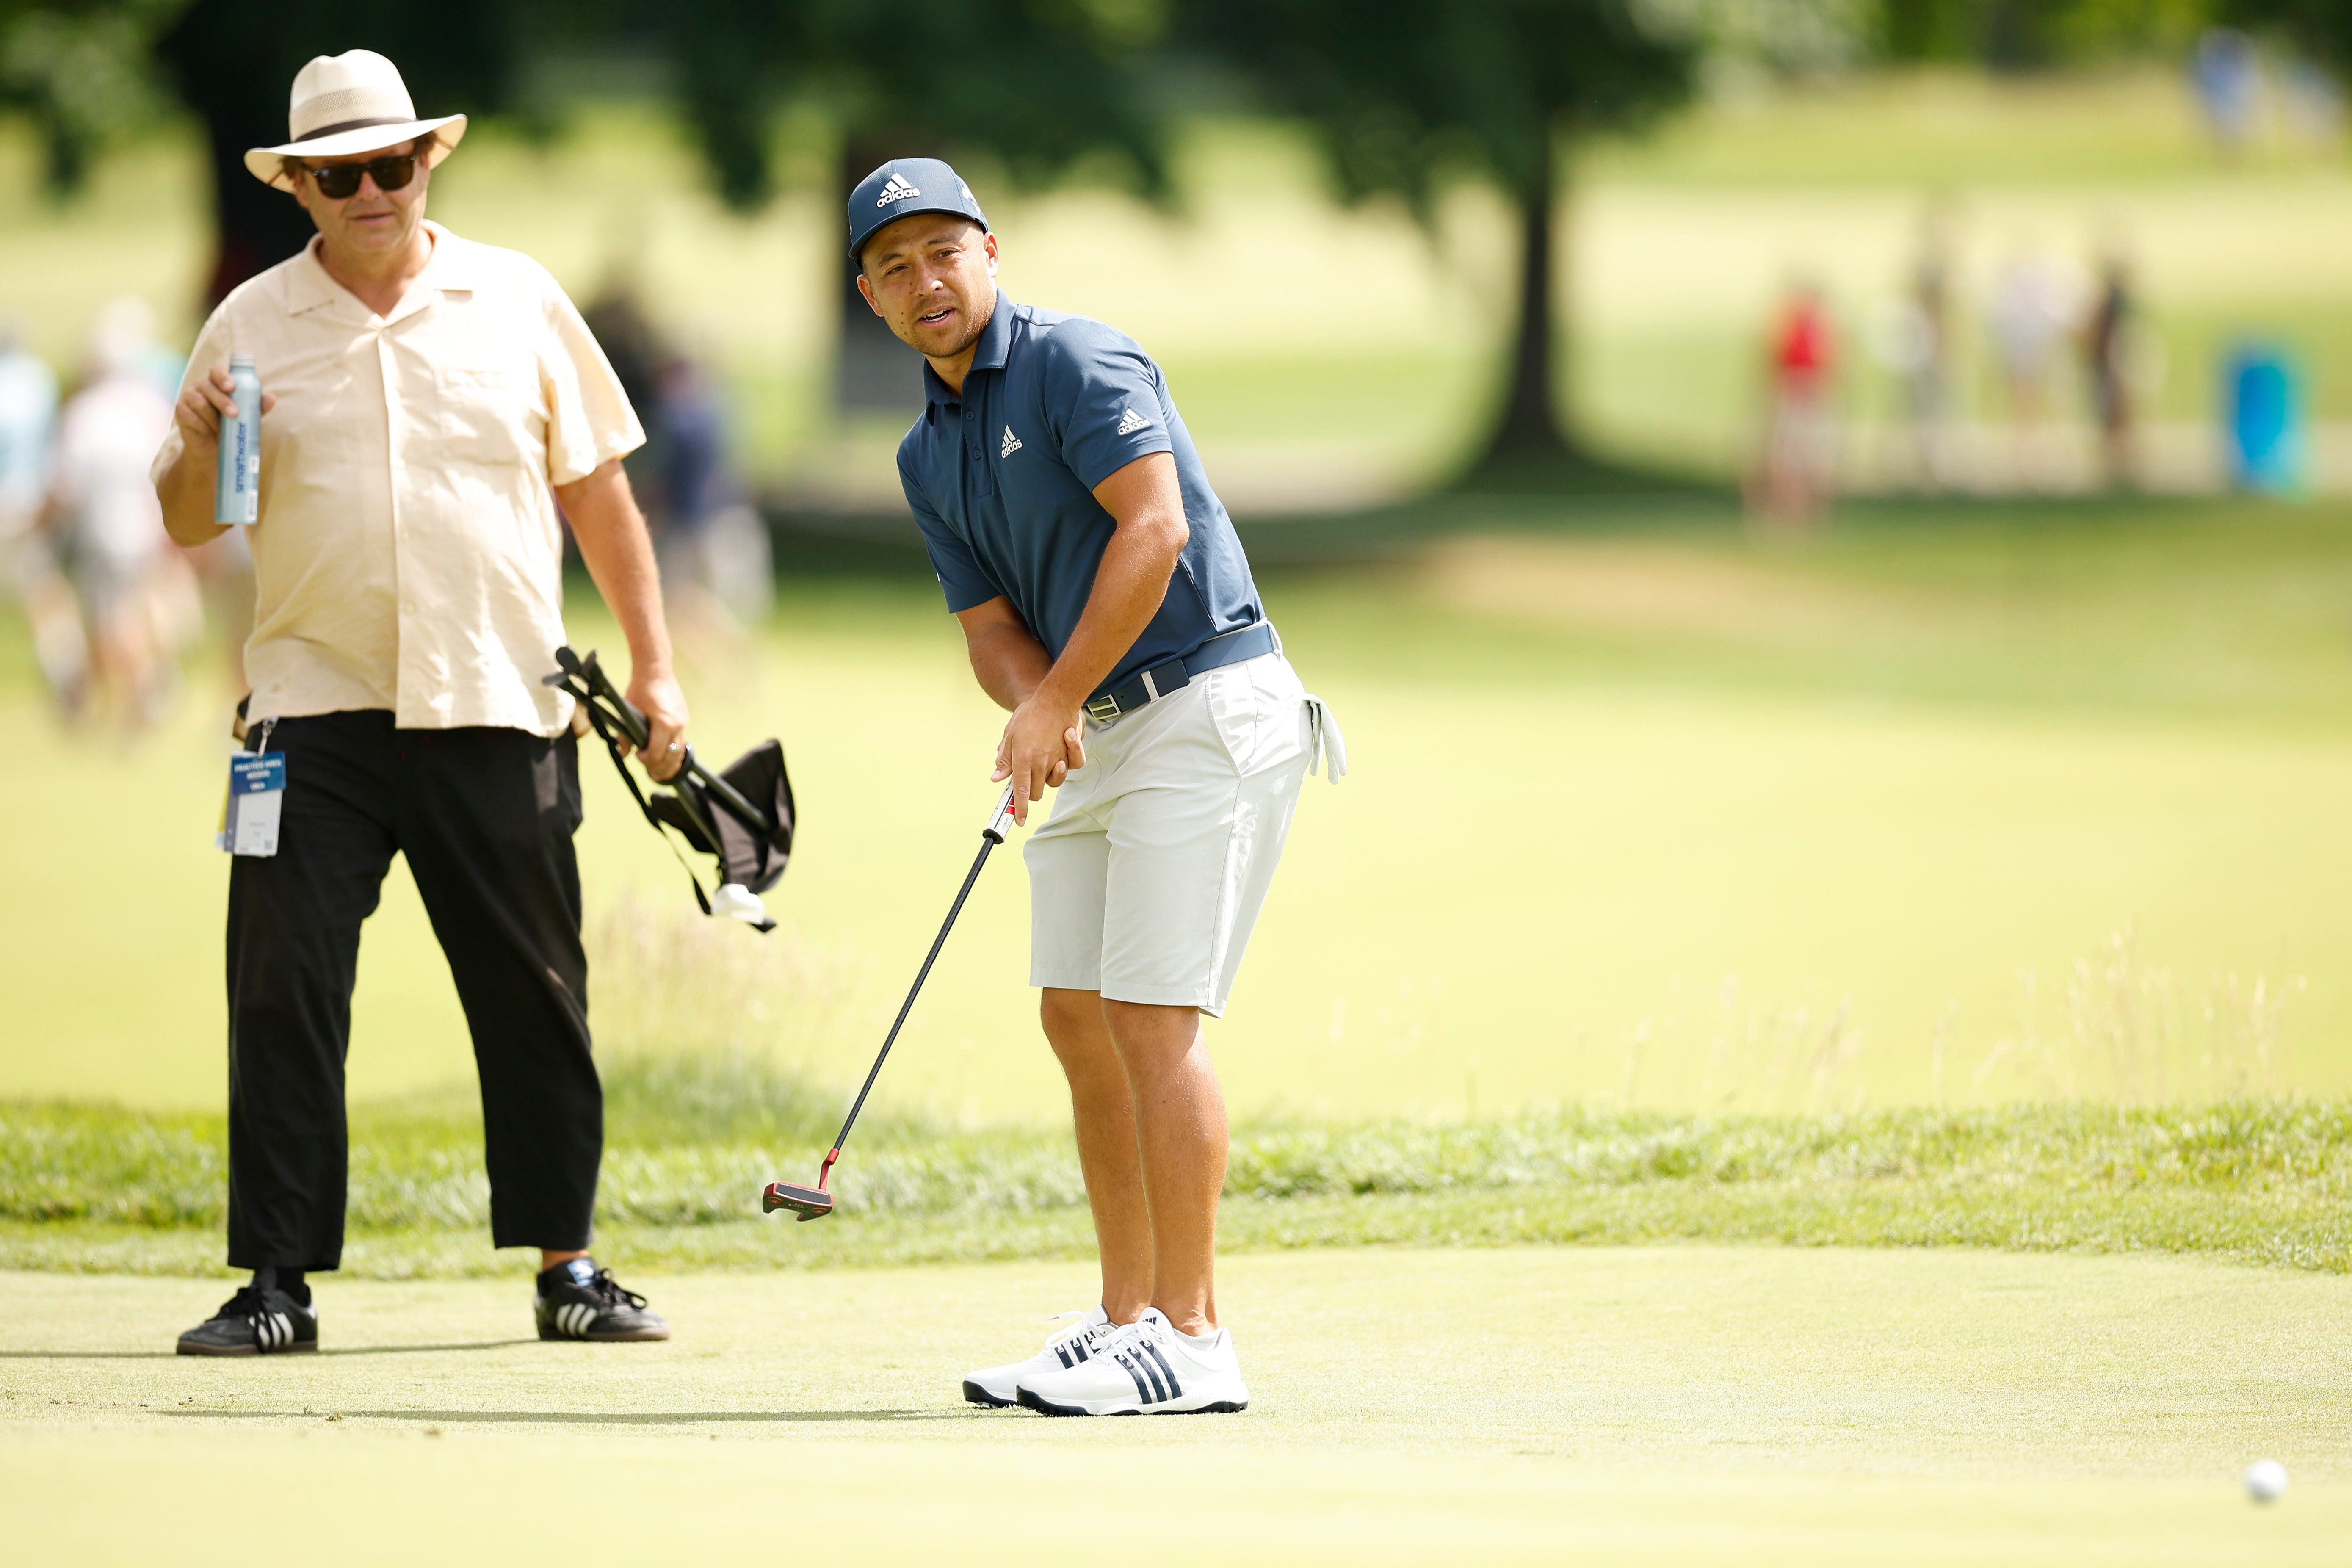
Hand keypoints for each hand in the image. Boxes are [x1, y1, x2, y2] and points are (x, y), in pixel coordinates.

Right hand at [173, 363, 276, 455]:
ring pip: (199, 401)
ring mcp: (189, 397)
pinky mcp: (180, 411)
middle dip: (222, 400)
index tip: (231, 386)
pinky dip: (201, 425)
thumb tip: (271, 397)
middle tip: (234, 413)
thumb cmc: (232, 427)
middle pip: (208, 387)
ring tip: (221, 428)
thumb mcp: (247, 416)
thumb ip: (257, 406)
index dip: (222, 376)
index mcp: (217, 383)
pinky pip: (189, 415)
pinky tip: (207, 431)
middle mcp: (201, 387)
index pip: (216, 371)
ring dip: (212, 416)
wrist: (214, 448)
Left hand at [626, 667, 688, 781]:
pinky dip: (675, 755)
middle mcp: (677, 725)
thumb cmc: (640, 689)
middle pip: (671, 757)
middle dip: (659, 767)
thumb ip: (624, 735)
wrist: (656, 671)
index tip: (638, 757)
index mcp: (663, 723)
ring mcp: (683, 724)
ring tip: (659, 773)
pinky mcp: (684, 721)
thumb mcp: (628, 712)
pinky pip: (682, 744)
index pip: (657, 753)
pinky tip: (668, 761)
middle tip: (648, 771)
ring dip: (670, 765)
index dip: (647, 761)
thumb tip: (623, 753)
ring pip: (680, 753)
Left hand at [992, 691, 1085, 824]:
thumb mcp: (1010, 736)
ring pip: (1052, 783)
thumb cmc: (1030, 715)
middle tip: (1027, 779)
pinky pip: (1071, 769)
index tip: (1019, 821)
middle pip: (1037, 792)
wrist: (1055, 699)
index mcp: (1023, 760)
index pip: (1021, 792)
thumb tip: (997, 778)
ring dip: (1047, 779)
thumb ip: (1004, 759)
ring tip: (1041, 764)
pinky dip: (1066, 767)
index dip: (1020, 809)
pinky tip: (1060, 756)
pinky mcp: (1070, 754)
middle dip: (1031, 792)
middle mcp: (1040, 763)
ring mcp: (1057, 760)